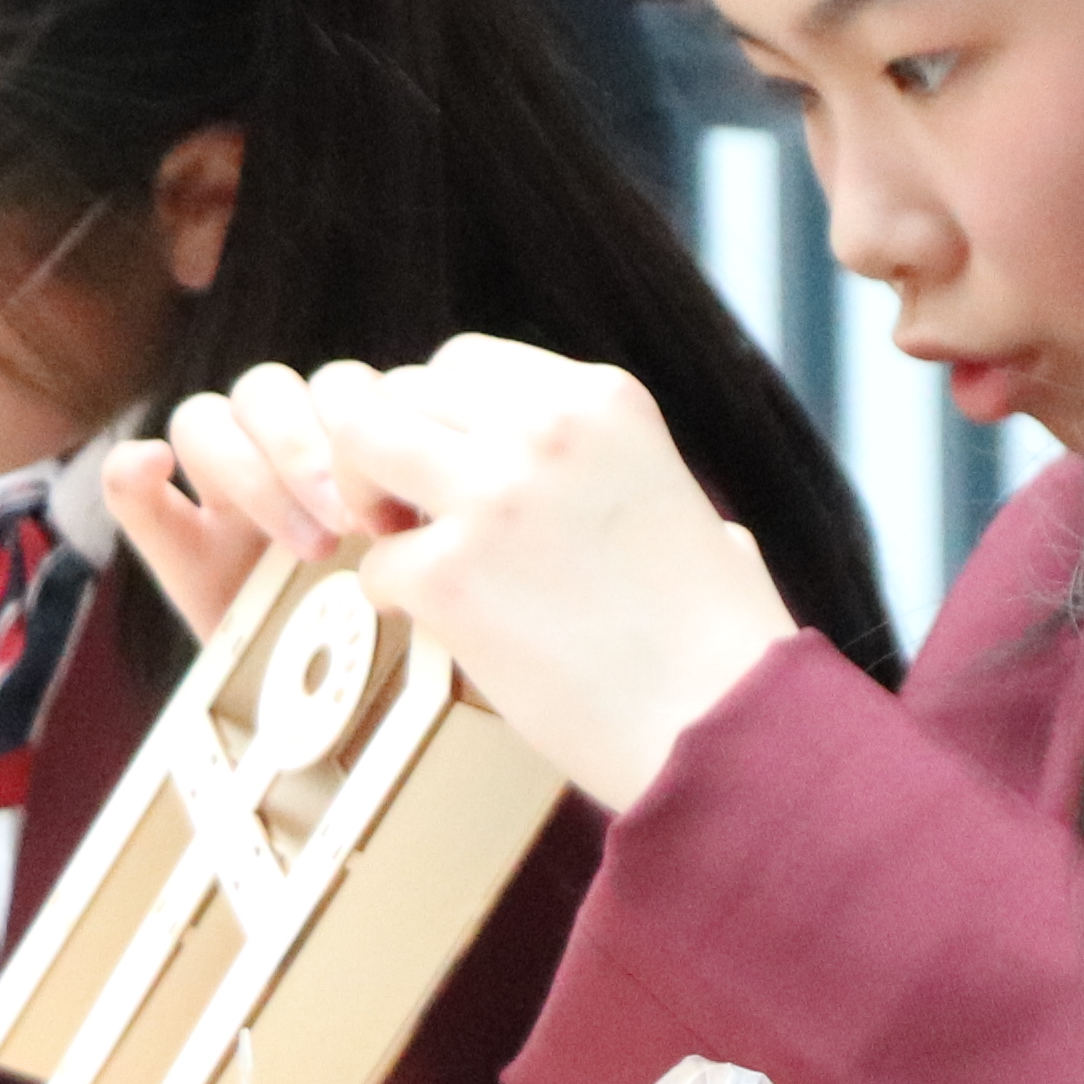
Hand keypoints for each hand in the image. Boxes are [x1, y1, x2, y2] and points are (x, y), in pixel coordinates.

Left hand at [120, 343, 791, 806]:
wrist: (722, 722)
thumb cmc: (718, 638)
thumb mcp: (682, 502)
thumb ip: (613, 470)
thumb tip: (587, 485)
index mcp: (603, 400)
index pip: (466, 361)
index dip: (444, 417)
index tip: (459, 469)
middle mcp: (544, 429)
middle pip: (405, 390)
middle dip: (395, 449)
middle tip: (413, 512)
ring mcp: (493, 497)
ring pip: (361, 439)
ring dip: (365, 492)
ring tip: (404, 545)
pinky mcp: (451, 577)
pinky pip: (375, 560)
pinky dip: (393, 594)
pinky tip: (439, 623)